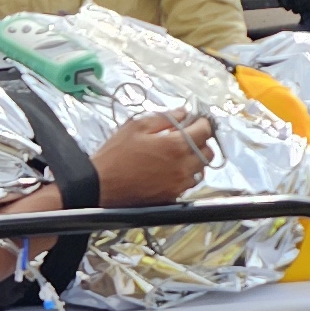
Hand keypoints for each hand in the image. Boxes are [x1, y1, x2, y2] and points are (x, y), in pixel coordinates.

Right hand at [89, 105, 212, 207]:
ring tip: (178, 155)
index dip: (203, 123)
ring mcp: (179, 184)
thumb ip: (164, 118)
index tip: (197, 121)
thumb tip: (183, 113)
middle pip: (209, 153)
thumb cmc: (115, 155)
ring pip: (200, 170)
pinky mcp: (172, 197)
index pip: (205, 131)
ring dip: (195, 160)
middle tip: (188, 137)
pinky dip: (185, 175)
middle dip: (202, 143)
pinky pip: (188, 184)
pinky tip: (170, 170)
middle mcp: (183, 166)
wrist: (100, 185)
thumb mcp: (136, 126)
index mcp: (176, 145)